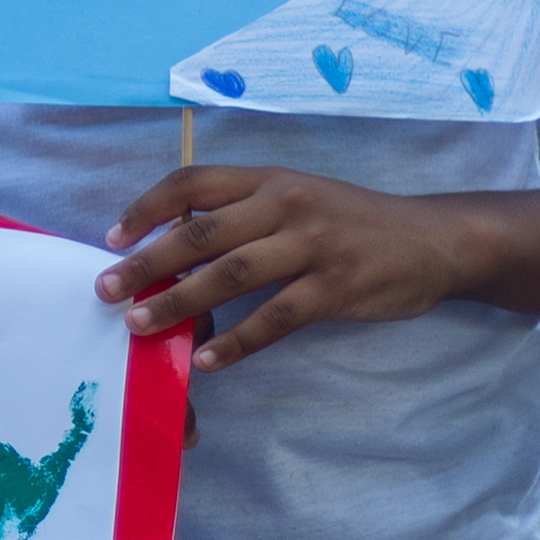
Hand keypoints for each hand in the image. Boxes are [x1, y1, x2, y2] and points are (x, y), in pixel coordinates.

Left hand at [99, 167, 478, 370]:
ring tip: (140, 327)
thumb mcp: (298, 200)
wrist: (434, 238)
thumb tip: (173, 244)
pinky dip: (239, 341)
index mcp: (270, 180)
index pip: (194, 182)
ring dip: (180, 302)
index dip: (147, 207)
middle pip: (201, 231)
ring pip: (231, 273)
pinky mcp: (336, 286)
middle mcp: (287, 204)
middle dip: (147, 263)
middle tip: (105, 289)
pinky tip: (209, 360)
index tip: (111, 237)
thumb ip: (244, 215)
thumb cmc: (353, 222)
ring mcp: (313, 244)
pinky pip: (276, 317)